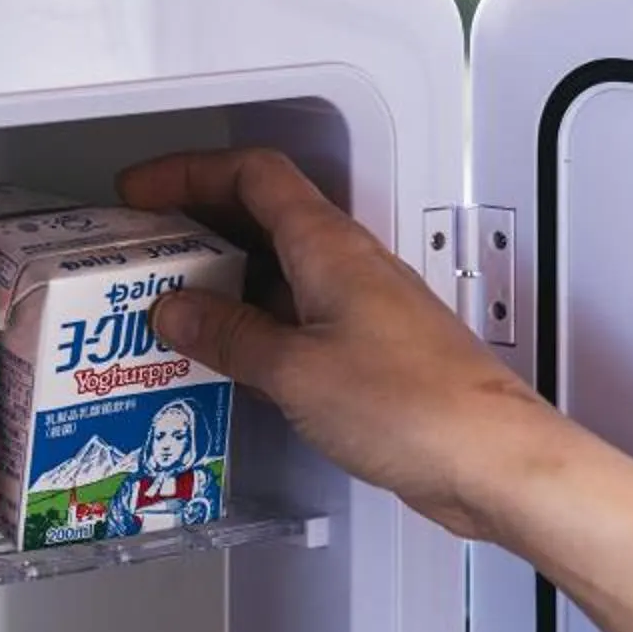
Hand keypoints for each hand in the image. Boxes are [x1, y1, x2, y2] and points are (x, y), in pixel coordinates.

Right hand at [119, 149, 572, 539]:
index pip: (254, 175)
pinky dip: (257, 328)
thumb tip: (177, 311)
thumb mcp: (295, 369)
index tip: (141, 193)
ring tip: (169, 312)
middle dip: (199, 227)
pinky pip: (301, 320)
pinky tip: (230, 361)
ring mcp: (365, 309)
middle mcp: (351, 267)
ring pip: (281, 273)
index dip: (191, 172)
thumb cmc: (413, 405)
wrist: (490, 459)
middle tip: (145, 255)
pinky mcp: (374, 354)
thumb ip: (231, 336)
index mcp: (330, 246)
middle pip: (264, 218)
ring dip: (225, 283)